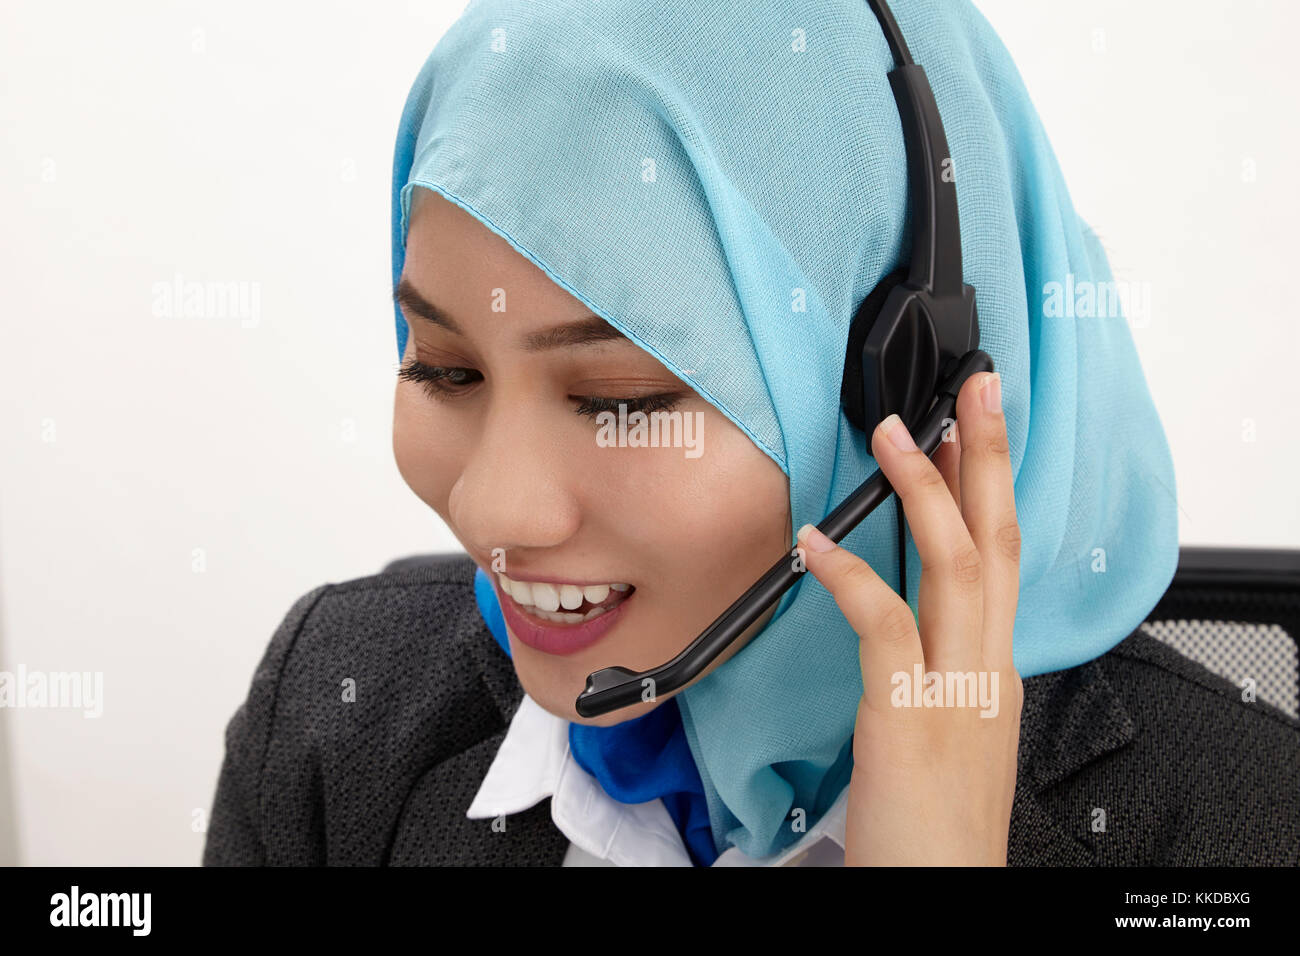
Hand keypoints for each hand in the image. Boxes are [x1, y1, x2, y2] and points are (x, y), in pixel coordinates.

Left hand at [796, 371, 1021, 865]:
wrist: (940, 888)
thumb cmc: (933, 826)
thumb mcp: (946, 732)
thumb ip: (936, 673)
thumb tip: (905, 623)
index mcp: (995, 670)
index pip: (1003, 558)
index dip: (994, 487)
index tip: (977, 428)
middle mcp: (987, 669)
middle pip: (1000, 539)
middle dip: (990, 454)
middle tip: (977, 386)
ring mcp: (955, 688)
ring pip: (956, 565)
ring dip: (927, 489)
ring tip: (896, 433)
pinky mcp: (909, 713)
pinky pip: (885, 625)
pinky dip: (852, 575)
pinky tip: (816, 544)